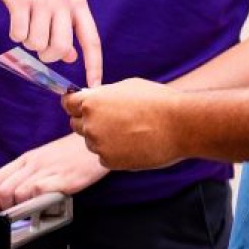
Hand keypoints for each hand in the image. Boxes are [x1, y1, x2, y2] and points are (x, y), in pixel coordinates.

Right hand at [0, 0, 102, 86]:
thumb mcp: (57, 6)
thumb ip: (65, 31)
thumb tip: (71, 57)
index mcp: (77, 4)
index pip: (91, 40)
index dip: (94, 65)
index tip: (95, 85)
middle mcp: (64, 1)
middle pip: (60, 48)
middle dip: (47, 56)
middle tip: (40, 48)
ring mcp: (43, 0)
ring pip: (36, 44)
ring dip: (28, 43)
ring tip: (26, 26)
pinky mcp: (20, 1)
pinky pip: (19, 35)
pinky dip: (15, 34)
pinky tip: (15, 20)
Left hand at [0, 133, 108, 210]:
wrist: (96, 142)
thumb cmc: (73, 153)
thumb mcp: (44, 158)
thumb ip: (29, 172)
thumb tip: (15, 193)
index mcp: (26, 159)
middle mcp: (33, 164)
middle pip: (3, 189)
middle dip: (4, 207)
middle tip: (14, 215)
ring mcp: (47, 171)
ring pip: (18, 193)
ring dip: (21, 208)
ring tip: (31, 212)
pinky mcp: (64, 180)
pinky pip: (40, 192)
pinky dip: (38, 203)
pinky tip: (46, 206)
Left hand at [63, 79, 185, 170]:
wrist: (181, 125)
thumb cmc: (158, 101)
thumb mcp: (126, 87)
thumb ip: (103, 95)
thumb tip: (90, 97)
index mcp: (91, 102)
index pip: (67, 104)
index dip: (74, 105)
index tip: (79, 107)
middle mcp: (90, 124)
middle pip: (76, 124)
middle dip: (88, 122)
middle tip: (113, 120)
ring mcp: (98, 144)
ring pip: (92, 142)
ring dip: (104, 138)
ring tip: (131, 132)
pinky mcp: (109, 161)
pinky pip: (104, 156)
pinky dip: (115, 152)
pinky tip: (135, 144)